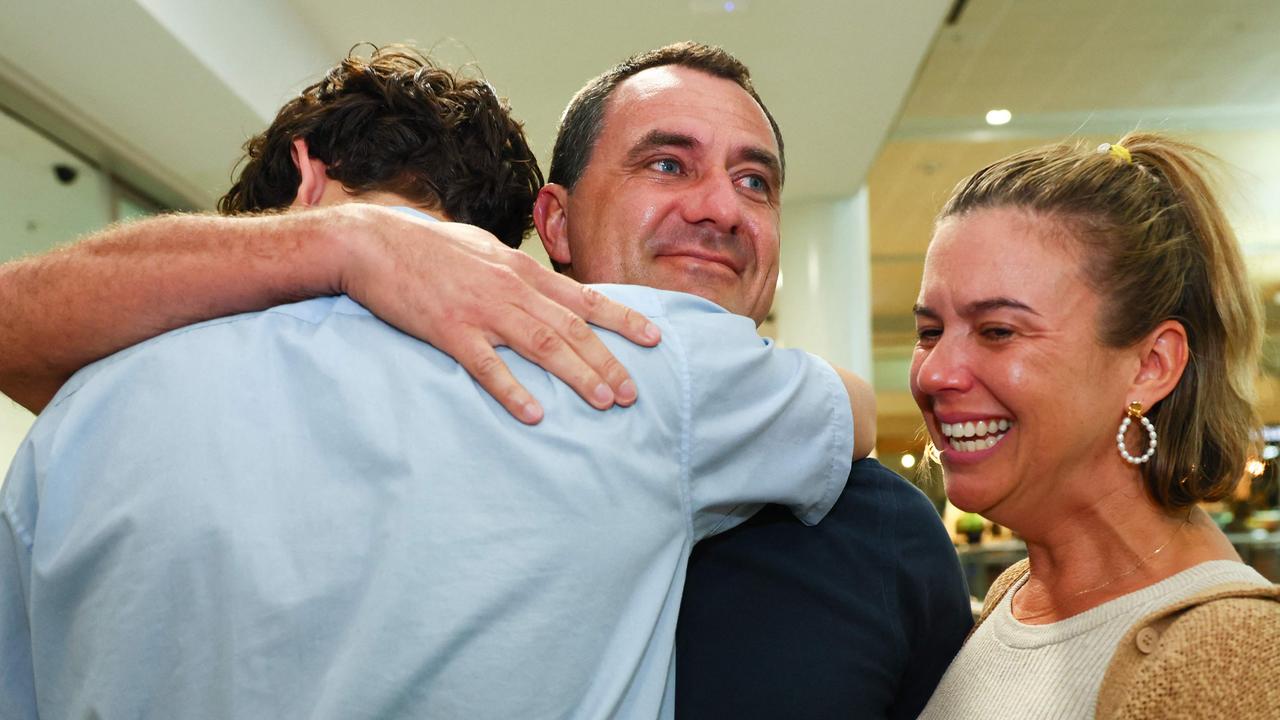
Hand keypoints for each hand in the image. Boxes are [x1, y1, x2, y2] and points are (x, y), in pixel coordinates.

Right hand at [338, 205, 660, 423]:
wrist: (372, 242)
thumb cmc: (428, 247)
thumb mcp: (483, 249)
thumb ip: (516, 270)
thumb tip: (543, 287)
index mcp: (520, 269)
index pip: (582, 297)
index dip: (622, 318)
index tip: (654, 338)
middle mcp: (511, 288)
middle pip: (571, 328)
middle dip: (608, 361)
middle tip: (633, 392)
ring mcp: (481, 310)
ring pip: (542, 346)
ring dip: (577, 375)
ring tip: (605, 402)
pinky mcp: (449, 331)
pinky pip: (487, 366)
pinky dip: (514, 390)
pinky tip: (535, 413)